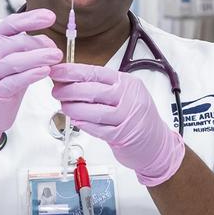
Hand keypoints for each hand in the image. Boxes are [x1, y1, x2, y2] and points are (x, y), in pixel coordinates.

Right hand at [0, 10, 62, 147]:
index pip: (12, 23)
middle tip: (57, 51)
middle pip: (18, 42)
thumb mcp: (14, 56)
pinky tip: (45, 72)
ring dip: (39, 58)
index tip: (50, 16)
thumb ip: (29, 47)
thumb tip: (49, 42)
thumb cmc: (3, 77)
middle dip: (40, 44)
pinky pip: (16, 80)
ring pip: (17, 61)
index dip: (31, 18)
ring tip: (57, 57)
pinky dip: (31, 75)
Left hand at [50, 64, 184, 185]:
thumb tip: (67, 81)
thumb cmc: (135, 116)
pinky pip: (98, 129)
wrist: (157, 143)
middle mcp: (129, 97)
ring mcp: (127, 117)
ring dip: (74, 108)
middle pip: (93, 91)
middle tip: (56, 91)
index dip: (72, 72)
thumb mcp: (124, 94)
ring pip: (94, 111)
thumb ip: (100, 87)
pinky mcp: (123, 135)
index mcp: (127, 82)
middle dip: (69, 90)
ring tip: (64, 106)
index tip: (56, 71)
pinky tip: (75, 121)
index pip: (95, 72)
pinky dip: (84, 124)